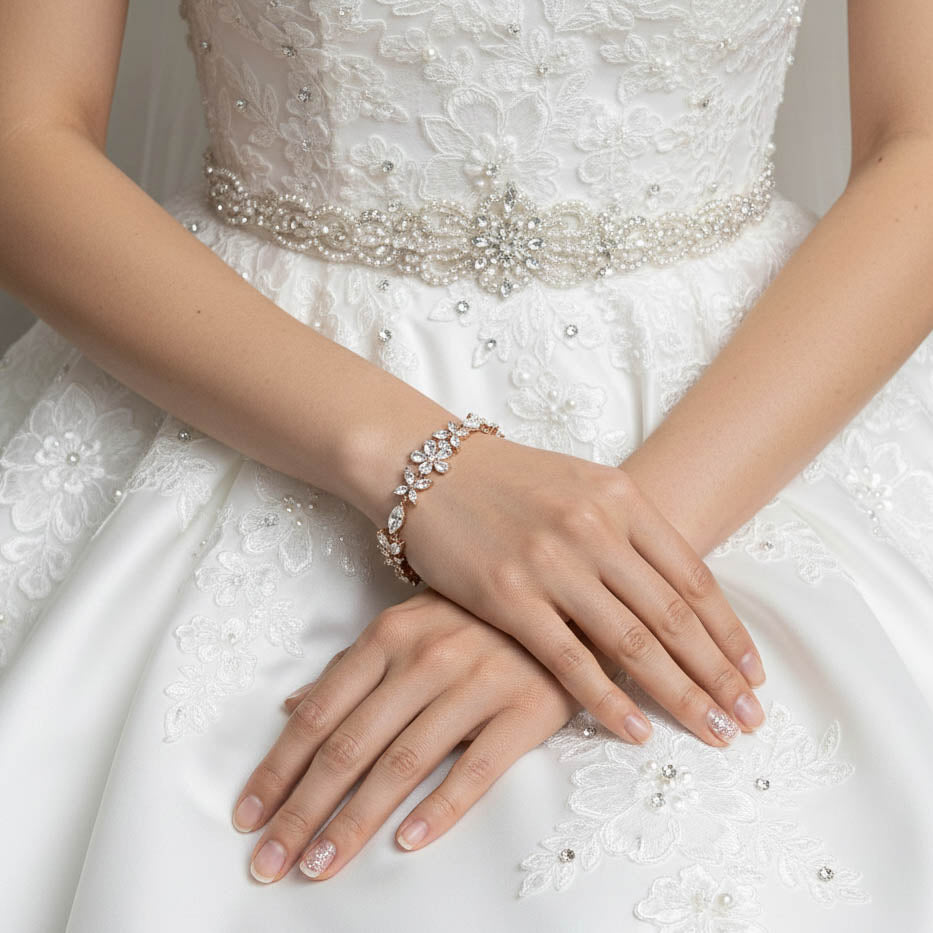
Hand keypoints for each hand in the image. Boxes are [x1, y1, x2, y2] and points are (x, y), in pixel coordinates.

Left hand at [233, 588, 580, 883]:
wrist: (566, 600)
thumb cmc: (478, 616)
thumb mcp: (408, 625)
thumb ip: (351, 667)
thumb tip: (291, 706)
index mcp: (389, 635)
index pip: (319, 713)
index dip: (278, 768)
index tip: (248, 816)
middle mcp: (425, 657)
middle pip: (349, 746)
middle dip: (302, 811)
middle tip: (269, 862)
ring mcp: (476, 682)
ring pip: (401, 763)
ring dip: (354, 822)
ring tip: (320, 866)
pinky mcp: (525, 709)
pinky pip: (476, 768)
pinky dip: (439, 808)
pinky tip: (406, 843)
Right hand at [396, 432, 765, 746]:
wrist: (429, 467)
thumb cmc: (508, 481)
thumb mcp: (580, 486)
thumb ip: (628, 531)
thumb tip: (674, 590)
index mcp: (620, 499)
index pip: (693, 577)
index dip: (729, 632)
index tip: (753, 674)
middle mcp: (594, 529)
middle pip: (674, 617)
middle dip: (719, 674)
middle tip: (750, 719)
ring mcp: (551, 563)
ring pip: (633, 643)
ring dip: (681, 695)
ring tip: (715, 732)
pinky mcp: (508, 596)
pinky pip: (570, 660)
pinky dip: (610, 700)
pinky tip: (638, 729)